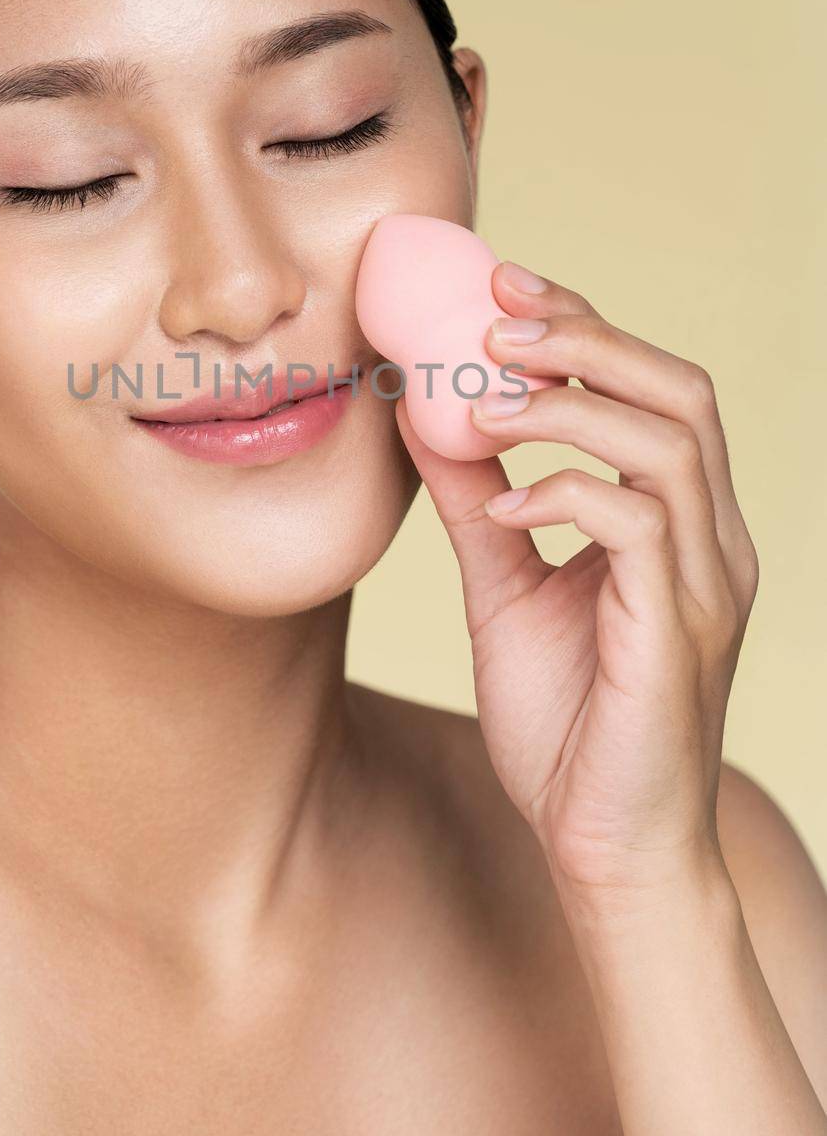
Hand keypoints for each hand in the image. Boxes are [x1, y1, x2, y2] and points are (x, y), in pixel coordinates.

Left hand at [393, 260, 760, 908]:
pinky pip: (636, 523)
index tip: (500, 284)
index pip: (651, 390)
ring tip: (479, 402)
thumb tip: (423, 416)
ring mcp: (705, 584)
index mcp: (680, 525)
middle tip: (494, 316)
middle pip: (679, 390)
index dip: (585, 324)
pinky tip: (500, 508)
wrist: (604, 852)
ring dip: (567, 404)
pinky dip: (563, 492)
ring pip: (669, 440)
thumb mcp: (506, 591)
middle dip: (588, 335)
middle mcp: (712, 542)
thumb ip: (478, 504)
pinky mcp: (678, 630)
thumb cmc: (566, 726)